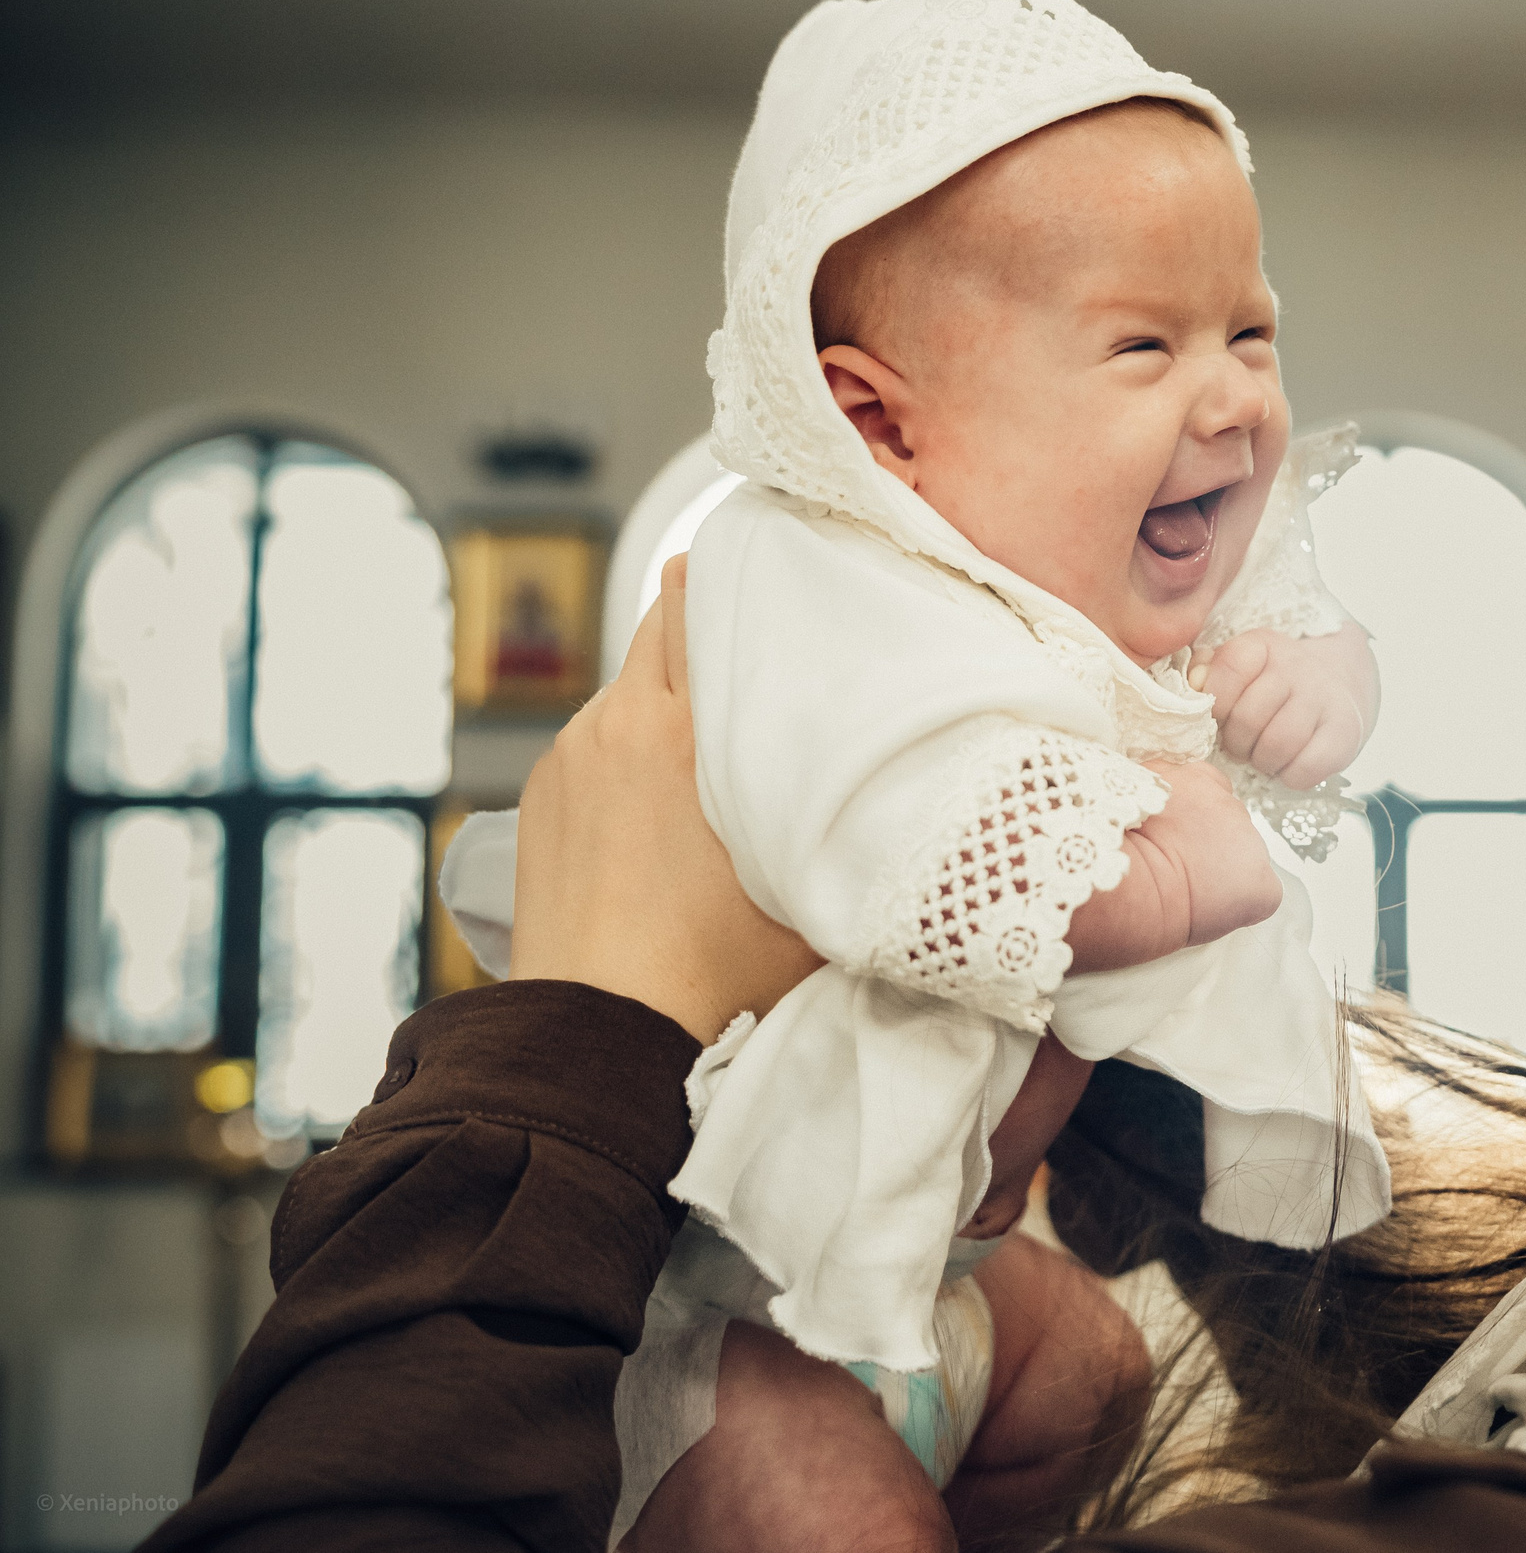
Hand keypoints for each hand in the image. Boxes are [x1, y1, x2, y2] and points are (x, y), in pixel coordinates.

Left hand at [511, 555, 823, 1042]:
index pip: (695, 598)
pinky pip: (597, 741)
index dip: (734, 577)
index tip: (771, 573)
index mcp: (681, 728)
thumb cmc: (708, 972)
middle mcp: (616, 723)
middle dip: (706, 627)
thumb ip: (847, 826)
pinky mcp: (542, 795)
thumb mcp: (811, 891)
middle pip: (660, 622)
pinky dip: (629, 750)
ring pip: (629, 687)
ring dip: (669, 697)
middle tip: (757, 648)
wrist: (598, 1035)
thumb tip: (899, 792)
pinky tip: (660, 805)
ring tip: (712, 746)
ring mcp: (570, 757)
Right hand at [1067, 759, 1281, 971]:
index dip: (1190, 821)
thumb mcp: (1126, 799)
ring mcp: (1250, 843)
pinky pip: (1260, 895)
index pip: (1207, 793)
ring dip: (1223, 871)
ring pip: (1243, 857)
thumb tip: (1150, 809)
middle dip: (1209, 844)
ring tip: (1187, 890)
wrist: (1130, 885)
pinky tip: (1212, 911)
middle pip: (1227, 825)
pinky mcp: (1262, 884)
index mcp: (1195, 779)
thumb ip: (1152, 795)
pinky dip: (1242, 906)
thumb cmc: (1114, 848)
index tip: (1172, 839)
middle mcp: (1229, 803)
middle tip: (1178, 866)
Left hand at [1197, 625, 1378, 789]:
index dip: (1216, 703)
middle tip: (1242, 744)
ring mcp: (1323, 699)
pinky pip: (1304, 769)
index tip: (1220, 716)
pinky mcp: (1344, 733)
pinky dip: (1290, 776)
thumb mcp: (1243, 667)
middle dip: (1236, 742)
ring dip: (1262, 761)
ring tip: (1264, 756)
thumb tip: (1192, 683)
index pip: (1229, 669)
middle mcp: (1297, 666)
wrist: (1341, 683)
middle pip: (1248, 717)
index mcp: (1264, 645)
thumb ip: (1209, 672)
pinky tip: (1290, 764)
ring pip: (1276, 745)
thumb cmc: (1277, 683)